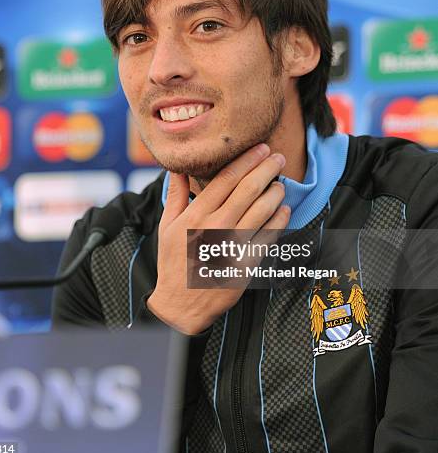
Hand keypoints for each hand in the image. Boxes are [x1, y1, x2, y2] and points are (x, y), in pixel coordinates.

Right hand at [147, 143, 290, 333]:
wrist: (182, 303)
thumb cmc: (174, 262)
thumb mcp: (167, 226)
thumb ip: (176, 195)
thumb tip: (178, 168)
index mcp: (196, 214)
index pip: (226, 179)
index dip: (246, 160)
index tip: (259, 149)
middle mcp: (215, 226)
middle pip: (247, 189)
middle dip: (266, 169)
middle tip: (277, 157)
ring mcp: (232, 244)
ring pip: (261, 210)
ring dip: (275, 192)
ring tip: (281, 182)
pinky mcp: (246, 263)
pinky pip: (268, 236)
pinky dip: (279, 220)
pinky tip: (285, 210)